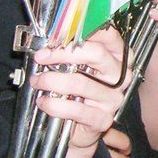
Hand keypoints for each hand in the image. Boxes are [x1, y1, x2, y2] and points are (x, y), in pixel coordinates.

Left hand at [31, 26, 129, 150]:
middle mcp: (120, 75)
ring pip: (81, 82)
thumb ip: (67, 48)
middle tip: (41, 57)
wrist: (76, 127)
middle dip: (63, 52)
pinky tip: (44, 102)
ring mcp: (113, 98)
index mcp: (116, 56)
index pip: (108, 34)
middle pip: (97, 54)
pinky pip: (77, 109)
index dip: (83, 29)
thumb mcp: (72, 65)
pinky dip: (55, 105)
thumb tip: (50, 38)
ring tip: (37, 81)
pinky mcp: (103, 119)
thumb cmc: (73, 91)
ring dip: (52, 81)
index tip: (58, 33)